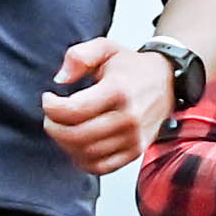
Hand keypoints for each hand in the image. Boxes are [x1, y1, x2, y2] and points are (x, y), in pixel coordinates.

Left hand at [42, 37, 174, 177]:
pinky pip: (101, 167)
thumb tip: (60, 79)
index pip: (75, 110)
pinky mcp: (135, 152)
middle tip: (50, 117)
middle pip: (77, 135)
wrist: (166, 81)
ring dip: (65, 144)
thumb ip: (79, 56)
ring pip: (87, 153)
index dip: (52, 108)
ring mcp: (134, 138)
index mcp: (119, 90)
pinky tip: (77, 145)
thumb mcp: (105, 48)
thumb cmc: (133, 67)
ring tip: (63, 129)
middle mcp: (129, 117)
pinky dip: (82, 160)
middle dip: (54, 127)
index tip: (48, 100)